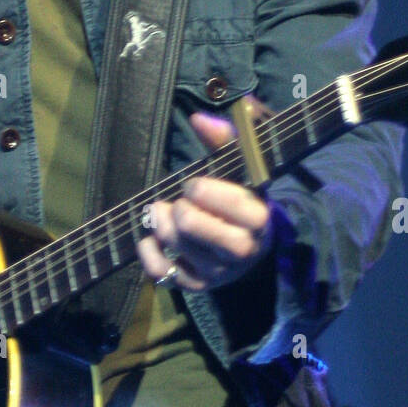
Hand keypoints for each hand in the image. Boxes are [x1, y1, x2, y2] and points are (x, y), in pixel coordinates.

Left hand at [136, 100, 271, 290]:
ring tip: (160, 211)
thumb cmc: (243, 195)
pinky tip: (150, 237)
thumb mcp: (243, 165)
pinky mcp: (197, 286)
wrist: (250, 243)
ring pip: (175, 245)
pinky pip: (162, 272)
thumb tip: (199, 119)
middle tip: (178, 199)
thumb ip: (226, 139)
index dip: (206, 190)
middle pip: (193, 226)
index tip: (195, 183)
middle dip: (178, 207)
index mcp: (260, 219)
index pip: (232, 206)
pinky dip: (148, 252)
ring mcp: (219, 273)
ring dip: (159, 222)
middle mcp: (242, 251)